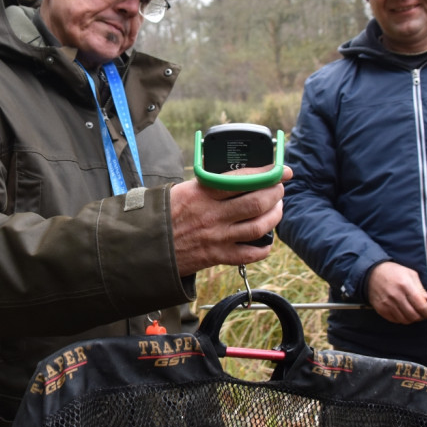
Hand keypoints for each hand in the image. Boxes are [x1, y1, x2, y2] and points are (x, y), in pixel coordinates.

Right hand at [170, 166, 289, 276]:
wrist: (146, 245)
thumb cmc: (165, 214)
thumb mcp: (184, 189)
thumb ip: (209, 183)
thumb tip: (238, 177)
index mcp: (203, 192)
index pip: (243, 179)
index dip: (267, 174)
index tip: (280, 171)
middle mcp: (213, 214)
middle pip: (257, 202)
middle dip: (275, 193)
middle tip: (278, 189)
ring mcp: (217, 236)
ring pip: (259, 226)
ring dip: (274, 216)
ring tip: (276, 209)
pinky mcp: (217, 256)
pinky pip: (249, 254)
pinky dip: (264, 248)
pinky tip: (266, 241)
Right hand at [366, 261, 426, 323]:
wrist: (371, 273)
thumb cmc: (393, 272)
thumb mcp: (410, 275)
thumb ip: (421, 289)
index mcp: (405, 285)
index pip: (421, 307)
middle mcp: (395, 296)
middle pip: (414, 316)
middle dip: (422, 317)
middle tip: (423, 314)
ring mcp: (387, 304)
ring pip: (405, 320)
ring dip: (412, 319)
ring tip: (413, 312)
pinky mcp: (381, 309)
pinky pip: (395, 320)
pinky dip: (402, 318)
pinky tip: (403, 312)